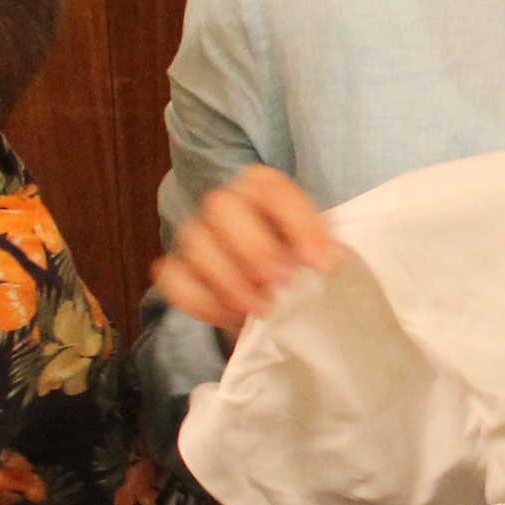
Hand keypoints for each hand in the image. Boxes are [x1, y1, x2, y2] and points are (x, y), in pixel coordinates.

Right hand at [150, 165, 339, 329]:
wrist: (270, 283)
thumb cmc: (296, 256)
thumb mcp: (317, 246)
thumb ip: (321, 248)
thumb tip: (328, 263)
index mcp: (262, 187)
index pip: (272, 188)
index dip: (297, 223)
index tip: (321, 263)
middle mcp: (225, 203)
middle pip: (222, 207)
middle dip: (254, 247)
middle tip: (283, 282)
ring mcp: (196, 234)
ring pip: (196, 244)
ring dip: (230, 281)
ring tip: (263, 307)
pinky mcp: (178, 268)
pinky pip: (176, 281)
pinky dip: (202, 303)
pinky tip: (232, 318)